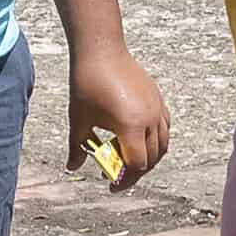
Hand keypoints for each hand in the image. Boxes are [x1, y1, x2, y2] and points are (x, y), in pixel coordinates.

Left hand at [65, 42, 171, 192]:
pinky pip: (164, 128)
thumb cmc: (87, 83)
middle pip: (151, 158)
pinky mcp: (158, 99)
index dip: (125, 180)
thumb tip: (72, 168)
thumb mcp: (79, 119)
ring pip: (162, 145)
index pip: (136, 165)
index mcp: (131, 126)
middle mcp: (150, 119)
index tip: (111, 185)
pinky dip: (155, 141)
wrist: (101, 50)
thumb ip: (78, 147)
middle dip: (136, 171)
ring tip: (129, 161)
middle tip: (118, 176)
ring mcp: (157, 108)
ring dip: (149, 158)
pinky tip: (139, 141)